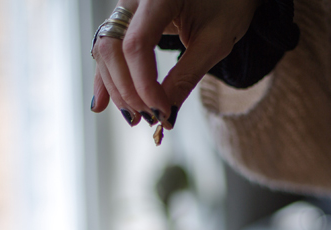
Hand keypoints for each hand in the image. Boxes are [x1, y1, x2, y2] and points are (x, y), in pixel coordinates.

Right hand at [91, 0, 260, 127]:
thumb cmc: (228, 4)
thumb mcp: (214, 42)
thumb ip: (186, 77)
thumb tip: (166, 114)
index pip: (136, 45)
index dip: (144, 85)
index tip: (161, 111)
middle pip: (113, 49)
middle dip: (127, 90)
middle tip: (148, 118)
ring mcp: (127, 5)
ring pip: (106, 51)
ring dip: (116, 88)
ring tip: (135, 117)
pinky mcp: (127, 18)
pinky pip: (109, 47)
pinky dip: (107, 76)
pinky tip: (101, 103)